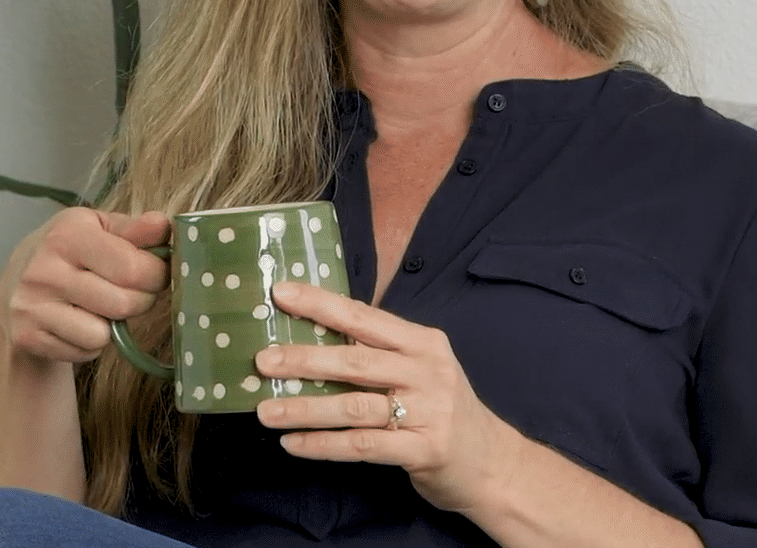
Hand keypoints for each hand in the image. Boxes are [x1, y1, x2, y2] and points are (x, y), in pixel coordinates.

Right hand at [0, 207, 171, 363]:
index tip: (155, 273)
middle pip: (124, 303)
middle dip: (141, 301)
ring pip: (103, 334)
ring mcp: (32, 304)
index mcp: (68, 233)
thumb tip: (163, 225)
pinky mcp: (26, 335)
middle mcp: (45, 268)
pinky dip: (90, 343)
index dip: (157, 275)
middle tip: (133, 292)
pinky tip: (78, 324)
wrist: (14, 286)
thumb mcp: (99, 229)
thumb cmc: (70, 253)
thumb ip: (135, 229)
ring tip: (101, 307)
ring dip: (112, 326)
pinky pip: (83, 350)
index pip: (134, 267)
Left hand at [252, 281, 519, 514]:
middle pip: (355, 361)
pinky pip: (363, 446)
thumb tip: (312, 339)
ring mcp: (428, 411)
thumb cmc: (442, 410)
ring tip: (267, 410)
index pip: (364, 317)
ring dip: (304, 408)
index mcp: (423, 342)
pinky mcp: (424, 450)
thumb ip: (379, 354)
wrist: (493, 464)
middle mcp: (427, 371)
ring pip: (353, 407)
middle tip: (263, 361)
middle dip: (304, 360)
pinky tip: (293, 444)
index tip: (281, 293)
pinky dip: (323, 445)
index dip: (321, 304)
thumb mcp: (421, 370)